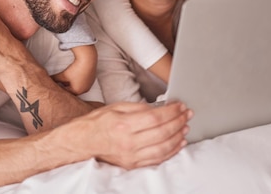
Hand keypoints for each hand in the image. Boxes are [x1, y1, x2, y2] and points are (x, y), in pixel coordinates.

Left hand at [51, 45, 96, 94]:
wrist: (88, 59)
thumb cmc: (75, 68)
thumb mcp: (63, 75)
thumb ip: (55, 79)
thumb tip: (48, 81)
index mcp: (77, 91)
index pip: (67, 93)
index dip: (61, 89)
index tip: (56, 86)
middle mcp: (84, 90)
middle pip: (73, 90)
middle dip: (67, 86)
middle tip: (62, 82)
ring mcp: (89, 84)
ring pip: (79, 86)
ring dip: (73, 83)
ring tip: (69, 77)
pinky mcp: (92, 79)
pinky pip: (83, 82)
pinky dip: (79, 80)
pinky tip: (76, 74)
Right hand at [63, 101, 191, 168]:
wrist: (83, 142)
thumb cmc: (98, 122)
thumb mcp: (116, 107)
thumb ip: (138, 108)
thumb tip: (159, 109)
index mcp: (123, 125)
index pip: (155, 118)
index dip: (171, 111)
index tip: (180, 106)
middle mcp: (128, 143)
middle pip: (162, 132)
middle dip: (179, 122)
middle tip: (187, 114)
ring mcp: (131, 156)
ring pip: (163, 148)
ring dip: (178, 137)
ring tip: (185, 127)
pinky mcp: (132, 165)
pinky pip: (157, 159)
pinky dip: (171, 151)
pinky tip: (178, 143)